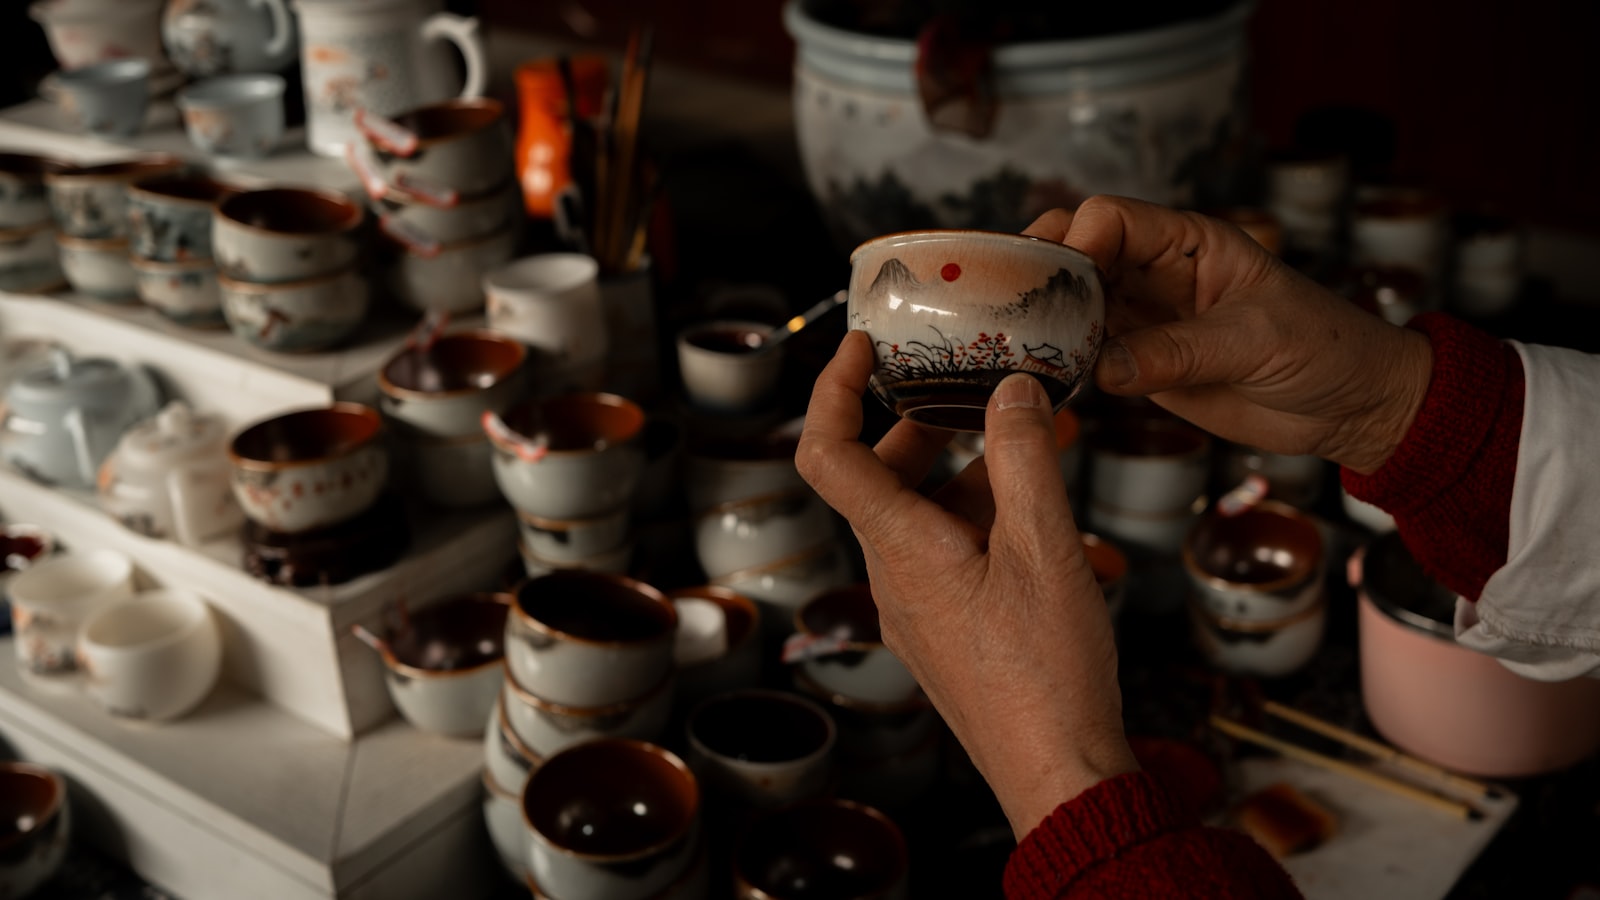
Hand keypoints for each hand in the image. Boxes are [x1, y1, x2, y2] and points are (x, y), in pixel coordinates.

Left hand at [796, 331, 1137, 838]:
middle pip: (876, 477)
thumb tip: (1012, 389)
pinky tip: (1039, 512)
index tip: (864, 346)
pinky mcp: (942, 630)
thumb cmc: (1050, 673)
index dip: (831, 389)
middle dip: (924, 424)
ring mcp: (914, 608)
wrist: (1059, 776)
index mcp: (899, 548)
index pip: (825, 453)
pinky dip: (980, 517)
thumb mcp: (1046, 548)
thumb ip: (1024, 458)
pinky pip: (942, 553)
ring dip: (966, 471)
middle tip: (976, 389)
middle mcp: (891, 576)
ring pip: (918, 515)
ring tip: (1037, 445)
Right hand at [1027, 195, 1433, 473]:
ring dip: (1041, 321)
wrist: (1349, 407)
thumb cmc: (1325, 349)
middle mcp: (1156, 274)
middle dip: (1039, 270)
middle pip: (1075, 252)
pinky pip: (1085, 356)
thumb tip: (1106, 366)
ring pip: (1070, 305)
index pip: (1112, 218)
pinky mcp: (1140, 366)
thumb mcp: (1258, 340)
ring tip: (1011, 345)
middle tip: (1009, 306)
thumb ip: (1180, 350)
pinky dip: (1059, 364)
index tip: (1057, 279)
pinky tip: (1040, 377)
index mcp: (1190, 243)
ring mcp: (1143, 320)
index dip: (1078, 239)